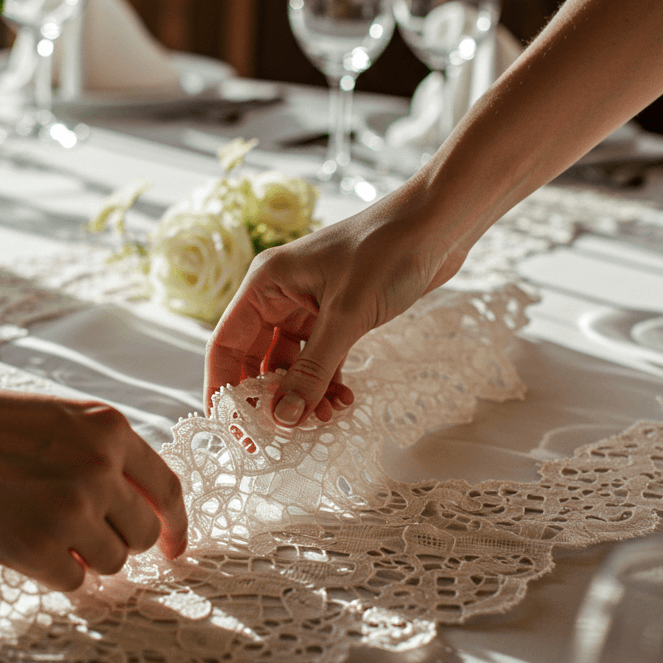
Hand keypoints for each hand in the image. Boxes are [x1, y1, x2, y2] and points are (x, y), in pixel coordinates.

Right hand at [0, 375, 188, 591]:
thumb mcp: (57, 419)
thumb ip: (100, 456)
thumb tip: (132, 509)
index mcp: (109, 430)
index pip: (167, 489)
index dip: (176, 526)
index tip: (175, 549)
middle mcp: (101, 469)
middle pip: (143, 534)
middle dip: (121, 543)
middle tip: (83, 538)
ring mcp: (71, 510)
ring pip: (112, 562)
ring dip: (85, 559)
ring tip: (40, 531)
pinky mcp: (37, 548)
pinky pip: (73, 582)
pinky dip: (55, 575)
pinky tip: (23, 548)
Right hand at [205, 179, 466, 425]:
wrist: (438, 224)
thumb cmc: (388, 251)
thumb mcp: (347, 316)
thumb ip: (313, 370)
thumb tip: (282, 419)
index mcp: (266, 284)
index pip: (227, 344)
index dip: (223, 389)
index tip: (232, 431)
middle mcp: (280, 295)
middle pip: (256, 358)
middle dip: (268, 398)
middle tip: (282, 438)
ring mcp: (309, 305)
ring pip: (291, 364)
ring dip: (302, 394)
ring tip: (324, 420)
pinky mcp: (338, 314)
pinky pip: (320, 359)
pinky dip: (327, 383)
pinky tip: (343, 402)